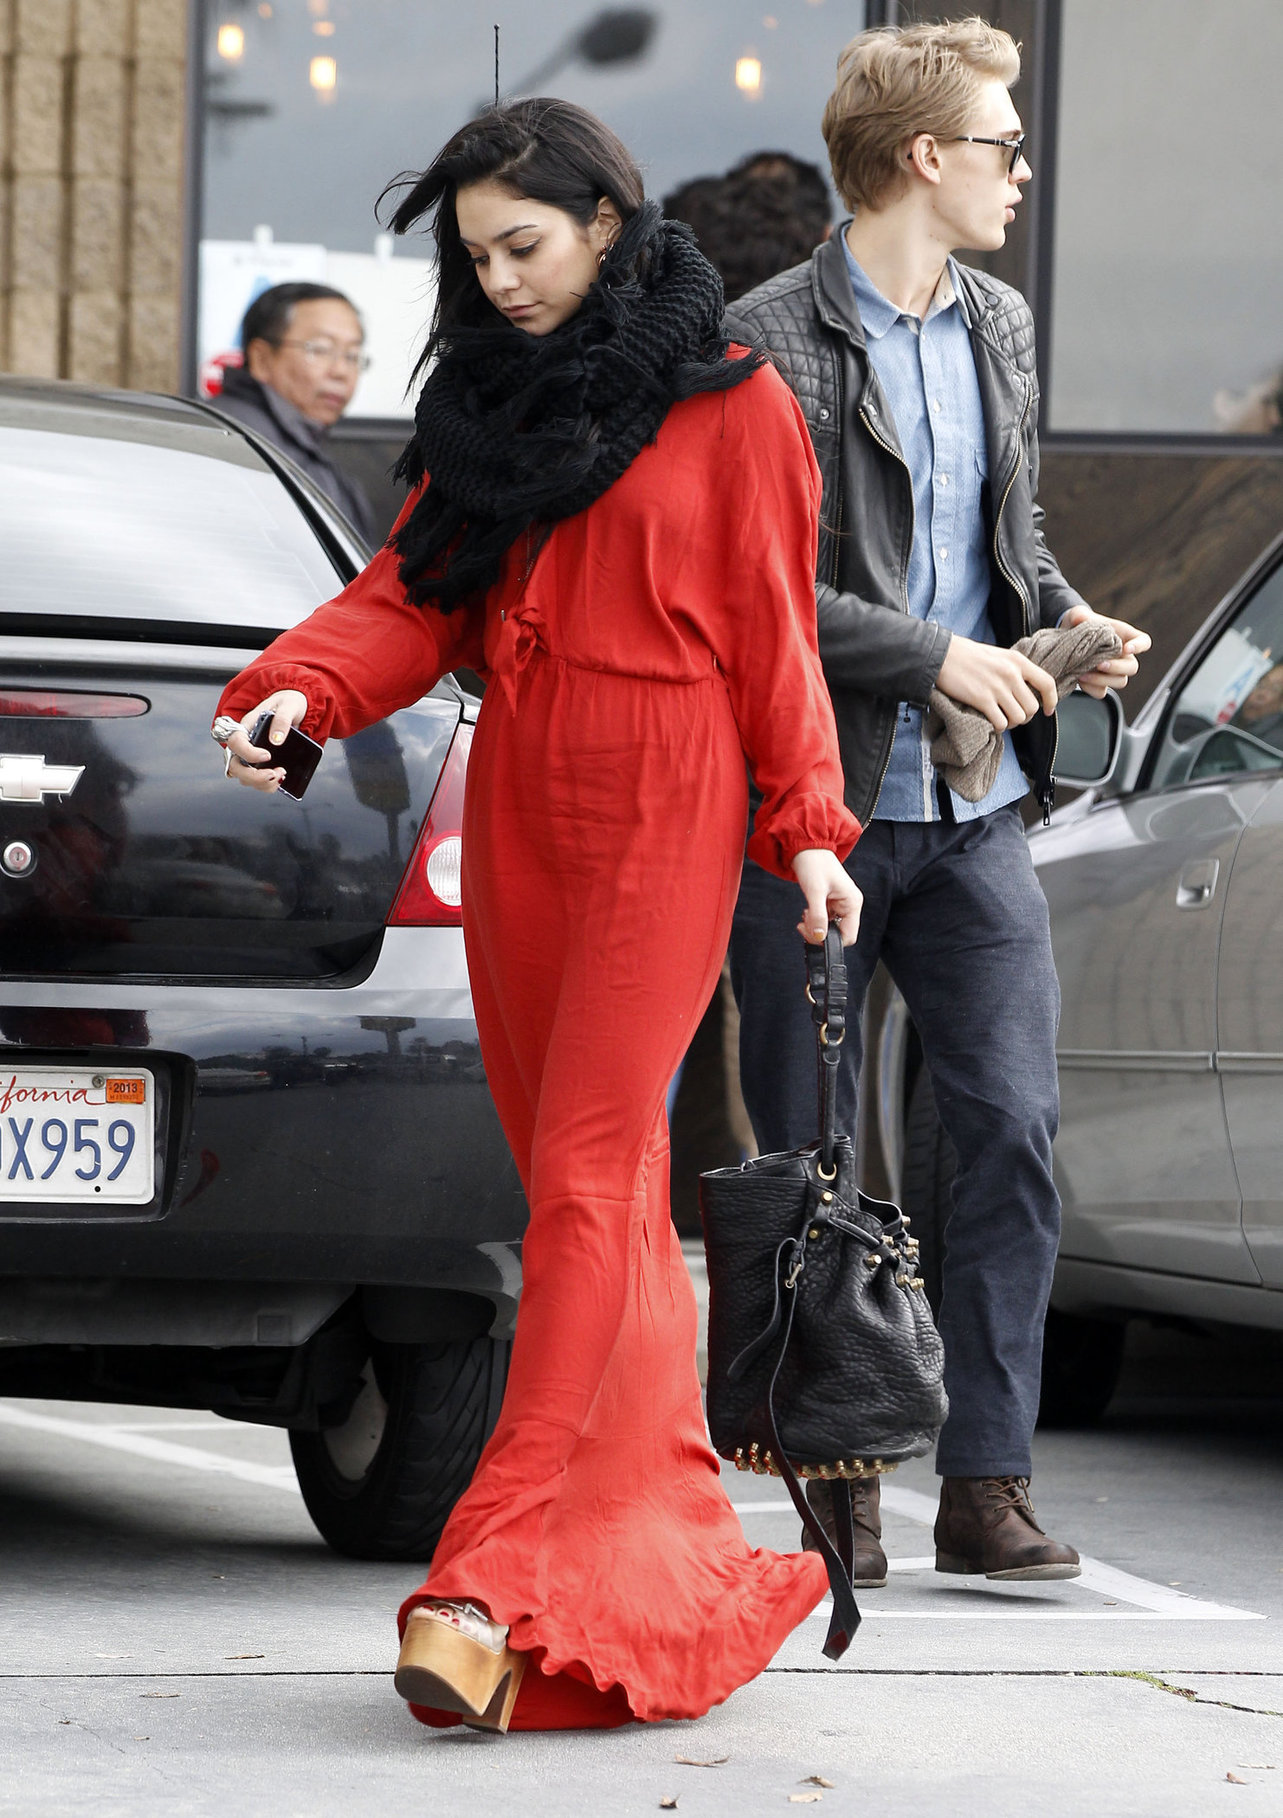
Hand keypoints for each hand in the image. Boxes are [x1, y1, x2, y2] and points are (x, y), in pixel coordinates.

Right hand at [217, 690, 307, 792]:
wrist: (294, 707)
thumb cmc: (288, 703)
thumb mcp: (289, 706)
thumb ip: (282, 720)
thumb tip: (276, 740)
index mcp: (247, 726)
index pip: (235, 742)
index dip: (247, 752)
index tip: (267, 755)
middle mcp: (245, 743)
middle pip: (235, 766)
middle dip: (253, 776)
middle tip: (274, 775)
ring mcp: (250, 755)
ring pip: (245, 777)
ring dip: (262, 783)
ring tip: (282, 775)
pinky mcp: (260, 764)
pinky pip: (257, 780)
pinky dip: (268, 785)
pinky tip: (281, 779)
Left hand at [792, 848, 862, 945]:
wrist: (806, 847)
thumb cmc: (814, 863)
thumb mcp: (815, 892)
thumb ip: (818, 916)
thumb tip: (819, 937)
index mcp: (852, 902)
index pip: (848, 936)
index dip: (830, 940)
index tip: (813, 934)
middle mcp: (849, 904)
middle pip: (839, 933)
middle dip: (820, 933)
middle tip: (805, 924)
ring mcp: (841, 904)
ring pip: (830, 928)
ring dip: (816, 926)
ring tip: (806, 915)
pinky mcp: (831, 902)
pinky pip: (826, 919)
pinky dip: (815, 919)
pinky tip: (808, 911)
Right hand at [935, 635, 1057, 732]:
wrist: (943, 655)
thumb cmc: (967, 655)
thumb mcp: (998, 655)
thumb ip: (1014, 669)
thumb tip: (1025, 689)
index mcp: (1017, 661)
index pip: (1047, 683)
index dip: (1052, 700)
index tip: (1048, 710)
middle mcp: (1011, 674)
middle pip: (1032, 707)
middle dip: (1025, 716)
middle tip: (1014, 716)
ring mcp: (997, 688)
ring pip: (1019, 718)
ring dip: (1012, 723)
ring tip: (1002, 719)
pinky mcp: (982, 699)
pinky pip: (1001, 723)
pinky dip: (998, 727)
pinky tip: (991, 722)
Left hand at [1059, 604, 1151, 698]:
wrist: (1066, 638)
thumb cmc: (1079, 624)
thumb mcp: (1078, 616)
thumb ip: (1080, 615)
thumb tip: (1080, 618)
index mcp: (1123, 636)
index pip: (1143, 641)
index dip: (1139, 646)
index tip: (1127, 648)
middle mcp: (1121, 656)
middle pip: (1132, 667)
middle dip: (1117, 668)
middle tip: (1100, 664)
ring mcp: (1112, 671)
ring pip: (1120, 682)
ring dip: (1103, 680)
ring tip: (1083, 673)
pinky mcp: (1099, 683)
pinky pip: (1102, 692)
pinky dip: (1091, 688)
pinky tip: (1078, 680)